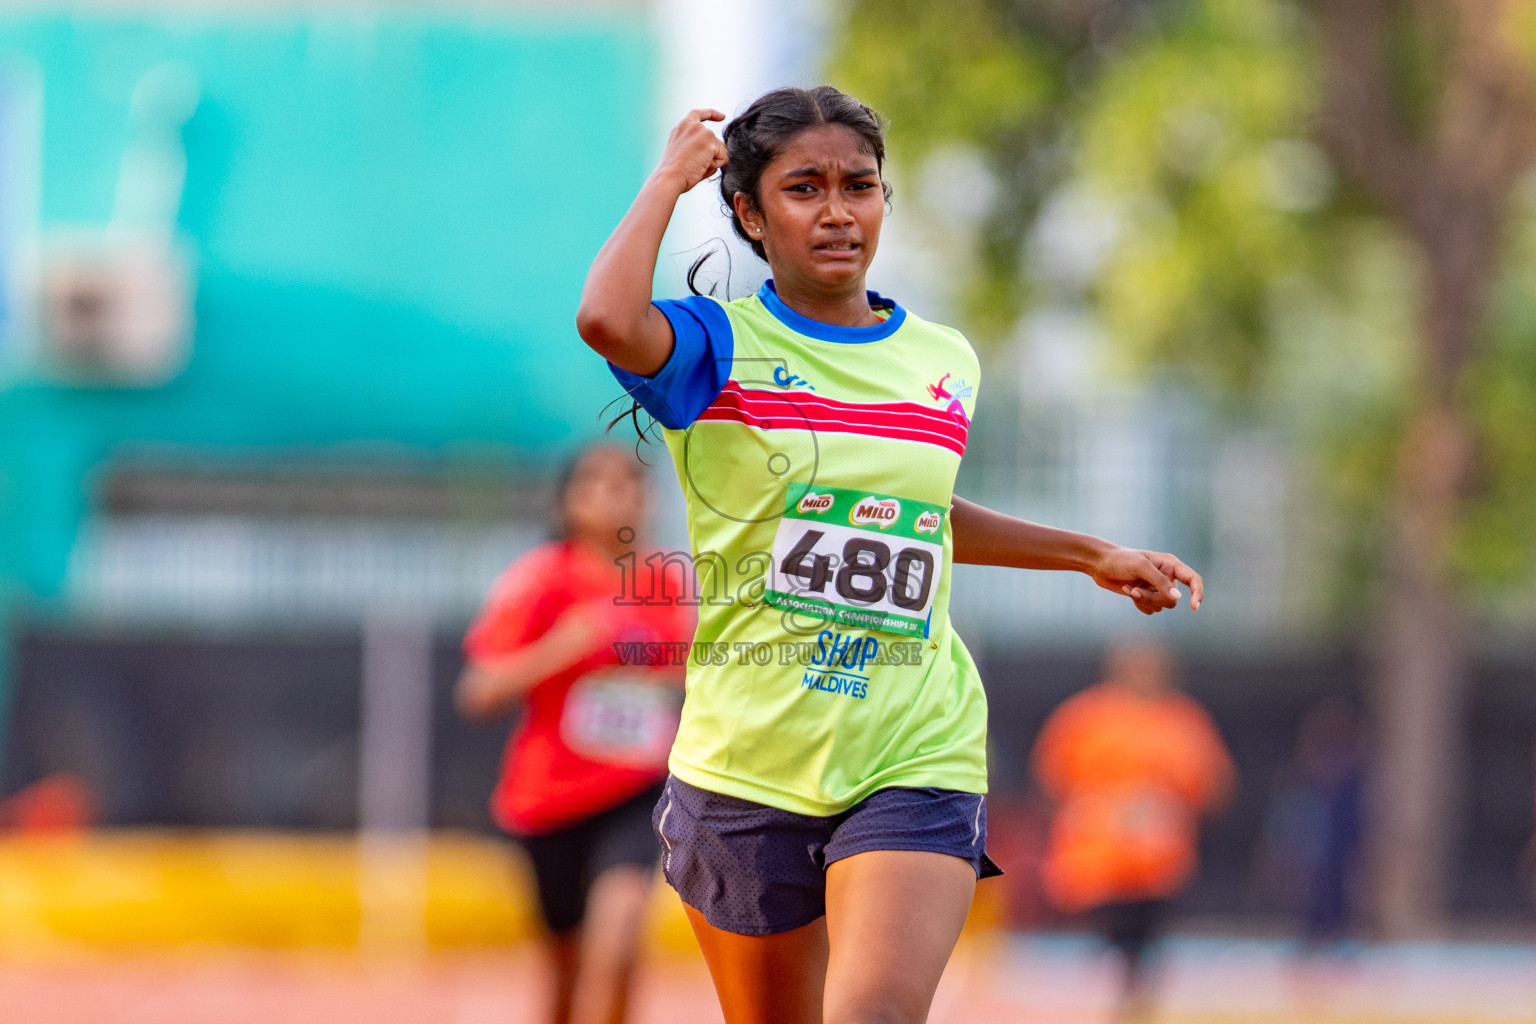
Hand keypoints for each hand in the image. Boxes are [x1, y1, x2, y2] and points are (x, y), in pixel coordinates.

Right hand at [653, 108, 728, 193]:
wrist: (669, 178)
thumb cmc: (674, 173)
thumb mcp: (682, 152)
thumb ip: (697, 146)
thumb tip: (720, 153)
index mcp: (682, 127)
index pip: (699, 114)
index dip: (712, 114)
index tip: (722, 116)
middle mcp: (692, 125)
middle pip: (714, 139)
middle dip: (711, 155)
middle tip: (692, 165)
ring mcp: (702, 131)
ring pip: (720, 149)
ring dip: (712, 162)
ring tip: (695, 167)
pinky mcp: (710, 140)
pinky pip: (723, 157)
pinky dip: (716, 166)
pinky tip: (701, 167)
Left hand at [1088, 546, 1203, 614]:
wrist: (1100, 564)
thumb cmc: (1120, 560)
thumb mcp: (1140, 566)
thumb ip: (1159, 581)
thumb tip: (1177, 597)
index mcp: (1170, 565)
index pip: (1193, 580)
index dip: (1197, 593)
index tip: (1194, 607)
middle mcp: (1167, 576)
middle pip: (1172, 599)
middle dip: (1153, 599)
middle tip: (1135, 591)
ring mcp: (1156, 587)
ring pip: (1161, 606)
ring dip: (1144, 601)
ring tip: (1130, 589)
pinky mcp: (1147, 596)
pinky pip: (1151, 609)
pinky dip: (1140, 604)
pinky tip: (1128, 591)